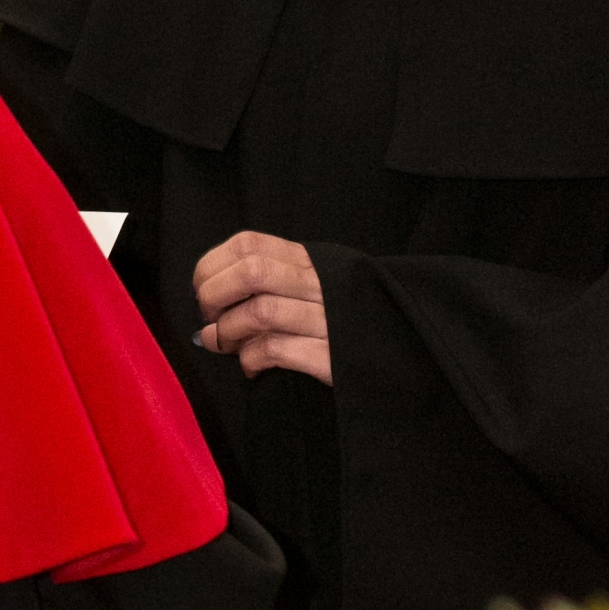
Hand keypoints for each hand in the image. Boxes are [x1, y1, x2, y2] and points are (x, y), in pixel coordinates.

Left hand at [192, 231, 330, 384]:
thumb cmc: (341, 315)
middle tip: (210, 318)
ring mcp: (328, 319)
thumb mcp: (310, 284)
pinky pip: (278, 350)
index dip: (212, 265)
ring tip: (224, 344)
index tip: (203, 289)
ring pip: (262, 311)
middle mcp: (319, 284)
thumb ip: (268, 282)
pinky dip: (252, 358)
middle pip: (251, 272)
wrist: (405, 343)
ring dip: (229, 331)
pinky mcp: (333, 357)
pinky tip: (251, 365)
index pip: (248, 244)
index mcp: (308, 260)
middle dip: (215, 295)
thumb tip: (207, 300)